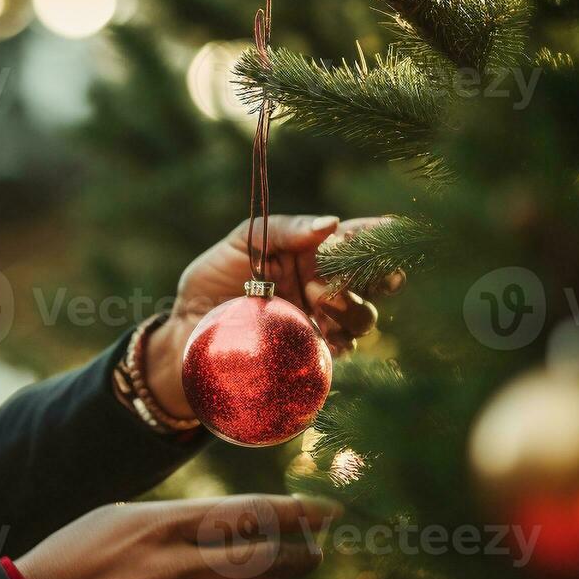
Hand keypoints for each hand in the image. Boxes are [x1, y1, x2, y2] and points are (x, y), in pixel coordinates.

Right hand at [13, 495, 336, 578]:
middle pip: (266, 561)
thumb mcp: (126, 519)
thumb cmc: (78, 552)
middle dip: (298, 555)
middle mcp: (178, 565)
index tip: (329, 513)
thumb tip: (238, 529)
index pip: (251, 515)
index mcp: (166, 523)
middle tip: (315, 552)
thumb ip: (181, 523)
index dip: (297, 514)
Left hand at [143, 215, 404, 418]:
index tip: (391, 230)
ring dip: (350, 308)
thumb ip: (286, 229)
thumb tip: (332, 223)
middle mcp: (326, 287)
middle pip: (374, 281)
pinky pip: (343, 350)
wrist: (188, 329)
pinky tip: (322, 334)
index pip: (357, 240)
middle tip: (337, 272)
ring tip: (317, 300)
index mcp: (314, 253)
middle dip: (370, 275)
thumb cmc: (214, 278)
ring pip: (363, 318)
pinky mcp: (312, 354)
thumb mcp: (244, 241)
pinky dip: (339, 341)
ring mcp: (322, 323)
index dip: (379, 236)